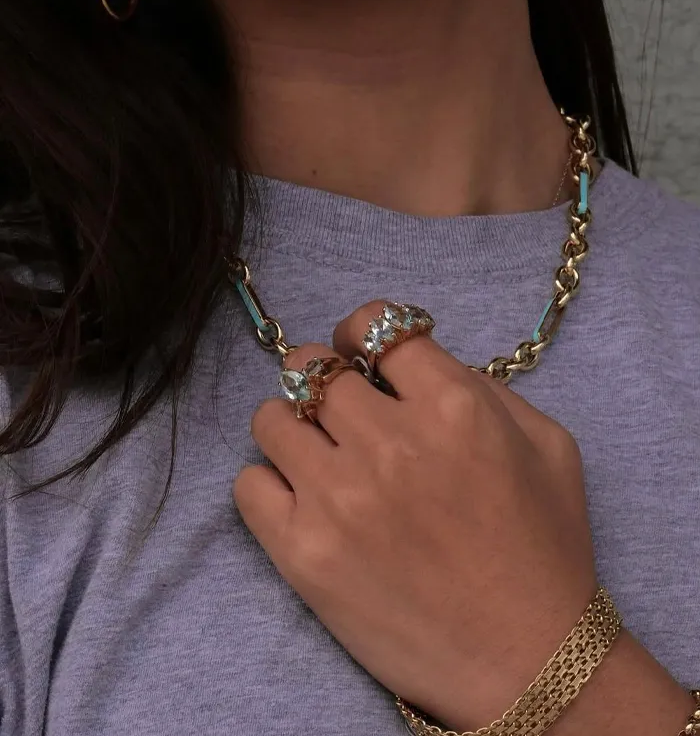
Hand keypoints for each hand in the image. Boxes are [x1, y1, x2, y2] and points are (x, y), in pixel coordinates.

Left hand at [234, 299, 597, 730]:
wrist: (526, 660)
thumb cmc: (543, 549)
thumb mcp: (547, 446)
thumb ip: (482, 387)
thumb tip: (413, 363)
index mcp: (453, 409)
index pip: (375, 326)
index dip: (362, 331)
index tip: (361, 351)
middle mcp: (390, 444)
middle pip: (311, 367)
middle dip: (324, 376)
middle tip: (338, 404)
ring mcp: (339, 499)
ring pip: (270, 418)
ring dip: (291, 424)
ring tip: (317, 450)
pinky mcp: (303, 554)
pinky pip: (248, 485)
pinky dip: (270, 482)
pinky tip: (301, 497)